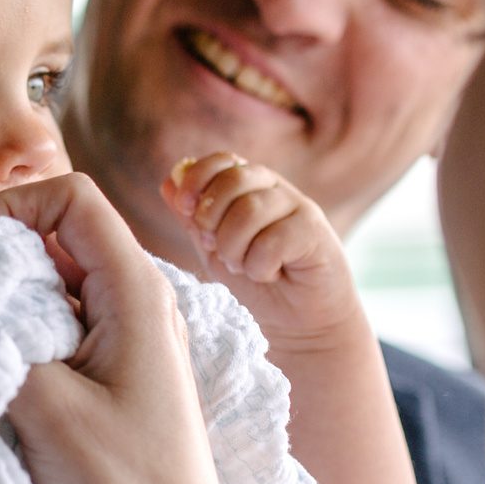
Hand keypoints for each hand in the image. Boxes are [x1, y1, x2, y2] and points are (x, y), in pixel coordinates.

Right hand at [0, 174, 256, 483]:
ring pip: (61, 285)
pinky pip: (68, 329)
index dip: (15, 206)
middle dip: (4, 252)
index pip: (74, 196)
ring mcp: (135, 343)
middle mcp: (143, 304)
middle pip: (64, 235)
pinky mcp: (122, 380)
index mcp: (137, 292)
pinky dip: (28, 336)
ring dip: (13, 300)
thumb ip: (0, 334)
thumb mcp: (45, 406)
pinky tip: (2, 377)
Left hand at [163, 153, 362, 347]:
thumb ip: (193, 219)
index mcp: (251, 187)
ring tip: (243, 267)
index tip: (184, 208)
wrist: (296, 323)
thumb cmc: (256, 285)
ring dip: (234, 248)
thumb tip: (168, 183)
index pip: (223, 161)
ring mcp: (300, 208)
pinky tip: (270, 274)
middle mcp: (277, 190)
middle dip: (211, 217)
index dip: (197, 178)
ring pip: (250, 210)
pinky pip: (274, 240)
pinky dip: (260, 265)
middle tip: (215, 249)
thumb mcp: (214, 252)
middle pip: (234, 179)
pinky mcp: (316, 233)